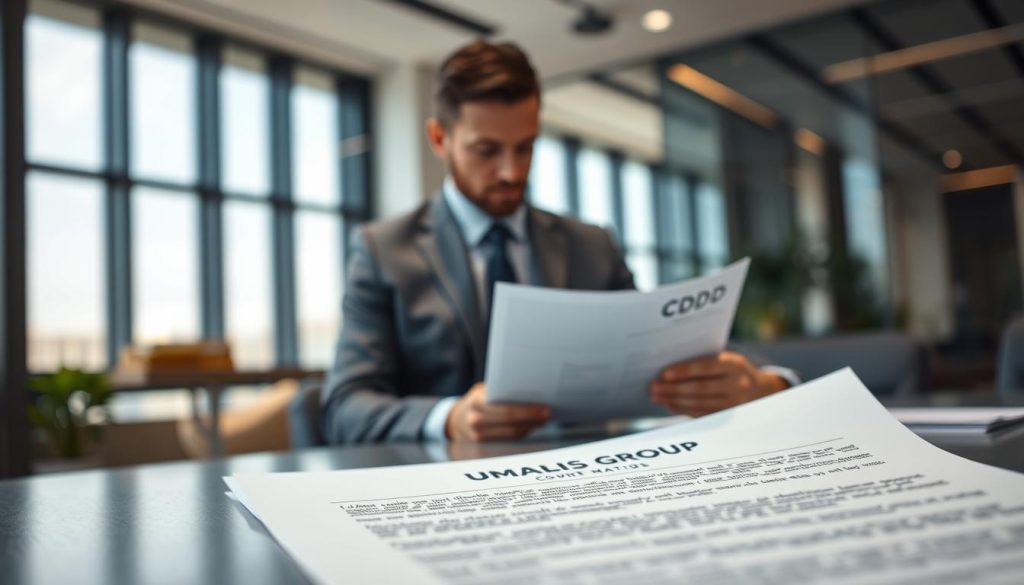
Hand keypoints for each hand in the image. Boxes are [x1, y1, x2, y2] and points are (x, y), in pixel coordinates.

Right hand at [445, 383, 550, 441]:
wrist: (455, 419)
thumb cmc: (477, 399)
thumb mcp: (484, 389)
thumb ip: (500, 390)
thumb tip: (530, 389)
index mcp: (477, 402)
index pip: (506, 410)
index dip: (527, 411)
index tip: (544, 407)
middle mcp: (476, 420)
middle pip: (511, 424)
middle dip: (533, 419)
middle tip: (548, 414)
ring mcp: (479, 435)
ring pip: (512, 433)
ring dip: (531, 426)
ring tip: (544, 419)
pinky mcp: (484, 445)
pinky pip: (509, 439)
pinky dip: (523, 431)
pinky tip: (533, 425)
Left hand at [649, 351, 788, 416]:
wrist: (761, 389)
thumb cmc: (732, 369)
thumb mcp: (725, 358)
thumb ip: (703, 361)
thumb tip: (669, 368)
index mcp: (734, 364)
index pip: (705, 367)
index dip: (684, 371)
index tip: (664, 374)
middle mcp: (736, 384)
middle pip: (700, 389)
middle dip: (674, 389)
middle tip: (653, 387)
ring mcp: (733, 403)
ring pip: (699, 404)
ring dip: (674, 401)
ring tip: (656, 396)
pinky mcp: (727, 416)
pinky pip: (701, 414)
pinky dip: (682, 410)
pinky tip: (669, 404)